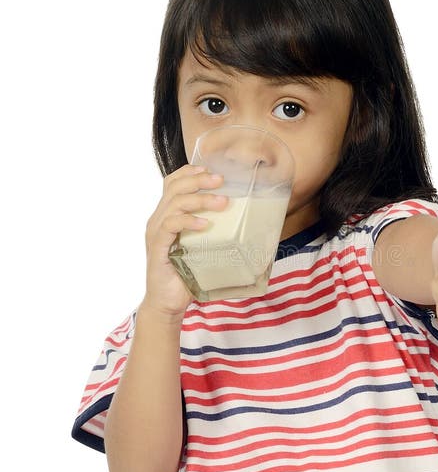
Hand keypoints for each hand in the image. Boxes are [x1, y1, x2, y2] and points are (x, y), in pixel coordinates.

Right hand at [143, 164, 227, 320]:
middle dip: (199, 180)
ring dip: (200, 199)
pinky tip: (205, 224)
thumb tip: (246, 224)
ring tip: (222, 203)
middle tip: (221, 180)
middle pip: (175, 188)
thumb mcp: (201, 247)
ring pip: (175, 203)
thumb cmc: (186, 275)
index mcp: (166, 216)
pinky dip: (189, 221)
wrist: (168, 303)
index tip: (209, 168)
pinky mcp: (157, 247)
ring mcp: (156, 233)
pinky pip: (170, 225)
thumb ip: (212, 232)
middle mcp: (157, 220)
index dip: (189, 172)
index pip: (172, 183)